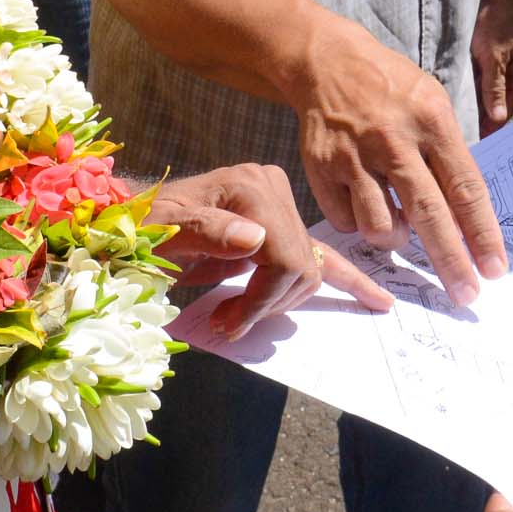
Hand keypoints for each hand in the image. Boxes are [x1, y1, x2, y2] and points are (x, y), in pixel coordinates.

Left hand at [149, 163, 392, 337]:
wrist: (134, 216)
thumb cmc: (142, 225)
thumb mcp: (164, 230)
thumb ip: (209, 232)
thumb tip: (255, 240)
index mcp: (250, 187)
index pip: (284, 258)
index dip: (261, 300)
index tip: (229, 323)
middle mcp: (272, 188)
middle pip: (302, 267)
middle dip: (269, 304)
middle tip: (228, 322)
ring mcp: (280, 204)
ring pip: (310, 271)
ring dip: (278, 303)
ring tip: (235, 313)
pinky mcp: (282, 221)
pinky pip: (318, 255)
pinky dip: (346, 279)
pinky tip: (378, 300)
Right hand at [288, 15, 509, 303]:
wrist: (326, 61)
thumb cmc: (391, 88)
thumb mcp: (432, 103)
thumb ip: (450, 155)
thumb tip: (470, 218)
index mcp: (432, 121)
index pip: (465, 188)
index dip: (482, 234)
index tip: (495, 269)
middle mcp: (394, 140)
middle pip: (429, 214)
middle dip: (451, 262)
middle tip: (466, 295)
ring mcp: (354, 156)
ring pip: (381, 227)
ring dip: (397, 239)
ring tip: (400, 226)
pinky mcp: (321, 168)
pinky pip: (345, 221)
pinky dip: (358, 224)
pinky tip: (365, 205)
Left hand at [470, 0, 512, 135]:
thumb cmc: (497, 23)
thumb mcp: (494, 58)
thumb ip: (494, 88)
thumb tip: (498, 119)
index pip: (505, 112)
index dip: (491, 128)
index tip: (475, 142)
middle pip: (497, 106)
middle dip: (482, 120)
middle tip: (462, 136)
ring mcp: (503, 69)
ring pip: (488, 95)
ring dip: (475, 106)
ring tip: (457, 122)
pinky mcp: (492, 61)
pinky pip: (482, 82)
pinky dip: (472, 91)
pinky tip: (458, 99)